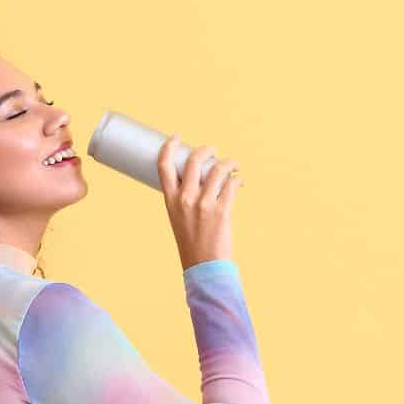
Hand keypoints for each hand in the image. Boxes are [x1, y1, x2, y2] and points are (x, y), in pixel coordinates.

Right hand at [157, 135, 243, 271]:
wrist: (203, 266)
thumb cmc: (191, 242)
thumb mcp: (178, 217)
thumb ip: (184, 197)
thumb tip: (202, 176)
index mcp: (170, 200)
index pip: (164, 165)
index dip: (169, 146)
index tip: (176, 137)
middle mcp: (185, 199)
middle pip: (194, 160)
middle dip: (206, 149)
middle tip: (213, 151)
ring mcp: (204, 204)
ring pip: (218, 169)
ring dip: (228, 162)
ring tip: (233, 165)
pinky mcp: (222, 210)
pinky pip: (232, 184)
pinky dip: (237, 179)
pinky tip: (238, 182)